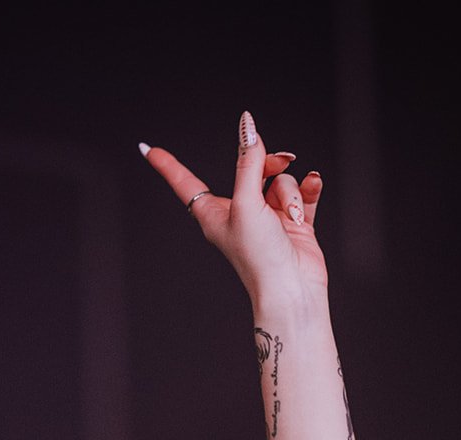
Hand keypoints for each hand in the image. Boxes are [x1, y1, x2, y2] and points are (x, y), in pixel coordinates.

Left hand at [143, 110, 327, 307]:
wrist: (292, 290)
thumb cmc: (260, 257)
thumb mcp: (247, 203)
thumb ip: (248, 162)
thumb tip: (248, 127)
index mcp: (214, 213)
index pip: (185, 182)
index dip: (167, 165)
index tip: (147, 149)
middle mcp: (239, 213)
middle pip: (250, 167)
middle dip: (268, 162)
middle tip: (279, 163)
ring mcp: (267, 218)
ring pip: (279, 180)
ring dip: (289, 192)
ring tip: (290, 216)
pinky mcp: (292, 223)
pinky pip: (301, 192)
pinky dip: (307, 190)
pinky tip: (313, 184)